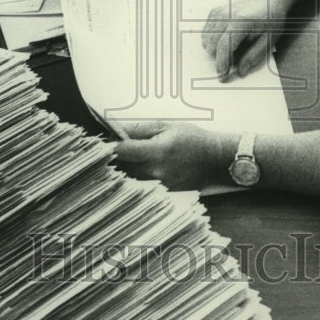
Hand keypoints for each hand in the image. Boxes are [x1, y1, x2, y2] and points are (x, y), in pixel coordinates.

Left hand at [115, 122, 229, 189]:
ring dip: (123, 166)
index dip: (108, 145)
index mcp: (156, 152)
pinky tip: (140, 165)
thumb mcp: (166, 126)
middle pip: (121, 166)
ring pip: (128, 177)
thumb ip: (138, 130)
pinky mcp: (162, 192)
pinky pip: (140, 183)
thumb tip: (115, 131)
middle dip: (114, 156)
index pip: (121, 151)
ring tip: (127, 154)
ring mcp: (159, 185)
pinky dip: (135, 174)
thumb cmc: (193, 139)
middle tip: (112, 144)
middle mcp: (155, 172)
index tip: (102, 140)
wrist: (216, 160)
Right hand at [201, 0, 278, 79]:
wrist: (268, 0)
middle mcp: (227, 15)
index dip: (222, 64)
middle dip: (218, 58)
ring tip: (230, 50)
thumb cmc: (271, 20)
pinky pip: (206, 31)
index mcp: (241, 22)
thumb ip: (254, 56)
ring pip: (206, 39)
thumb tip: (240, 71)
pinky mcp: (215, 12)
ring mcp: (219, 12)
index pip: (224, 46)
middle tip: (230, 64)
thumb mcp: (269, 40)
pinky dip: (211, 40)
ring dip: (214, 50)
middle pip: (212, 44)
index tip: (222, 76)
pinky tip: (224, 40)